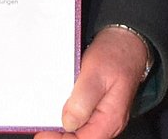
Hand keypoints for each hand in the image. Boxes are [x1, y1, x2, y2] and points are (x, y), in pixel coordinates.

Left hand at [33, 24, 149, 138]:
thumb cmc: (115, 54)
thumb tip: (68, 123)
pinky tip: (56, 110)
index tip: (42, 134)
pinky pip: (80, 119)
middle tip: (40, 127)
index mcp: (110, 119)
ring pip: (79, 131)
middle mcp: (107, 122)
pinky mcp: (96, 106)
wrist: (126, 39)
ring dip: (62, 127)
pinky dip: (66, 117)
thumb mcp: (95, 73)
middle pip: (80, 138)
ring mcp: (102, 115)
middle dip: (59, 135)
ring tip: (45, 120)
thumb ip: (83, 100)